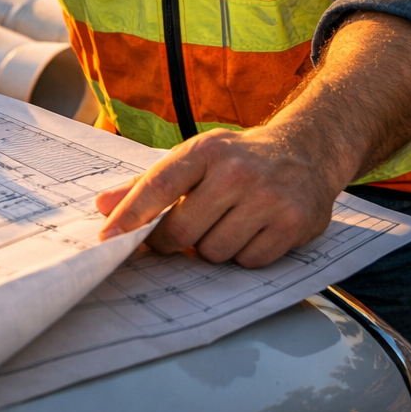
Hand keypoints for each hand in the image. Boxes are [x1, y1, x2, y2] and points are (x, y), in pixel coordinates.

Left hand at [95, 126, 345, 267]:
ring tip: (225, 224)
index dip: (130, 215)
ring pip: (214, 252)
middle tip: (178, 235)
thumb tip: (103, 206)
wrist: (307, 150)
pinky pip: (249, 261)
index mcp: (206, 150)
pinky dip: (244, 254)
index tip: (108, 238)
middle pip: (182, 231)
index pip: (158, 186)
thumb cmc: (238, 158)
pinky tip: (252, 232)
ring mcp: (268, 198)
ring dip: (213, 247)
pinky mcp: (294, 224)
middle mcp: (237, 172)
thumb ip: (147, 183)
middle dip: (173, 241)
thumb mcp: (193, 157)